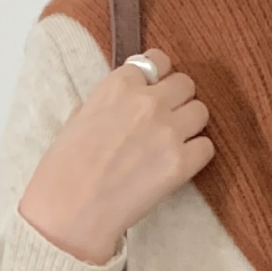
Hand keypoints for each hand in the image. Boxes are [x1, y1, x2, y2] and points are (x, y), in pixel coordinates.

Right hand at [17, 46, 213, 264]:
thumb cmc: (65, 168)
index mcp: (119, 84)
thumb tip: (122, 104)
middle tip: (167, 121)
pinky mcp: (181, 163)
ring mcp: (167, 131)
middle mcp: (148, 101)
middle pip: (185, 84)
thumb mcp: (79, 117)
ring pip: (201, 112)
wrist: (71, 209)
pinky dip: (196, 156)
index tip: (156, 92)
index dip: (160, 78)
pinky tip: (179, 165)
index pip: (158, 61)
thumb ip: (108, 101)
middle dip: (178, 101)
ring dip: (191, 126)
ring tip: (175, 144)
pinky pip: (206, 148)